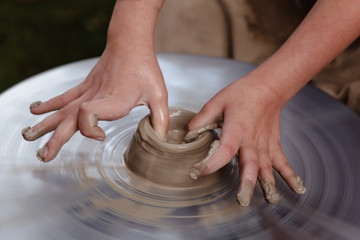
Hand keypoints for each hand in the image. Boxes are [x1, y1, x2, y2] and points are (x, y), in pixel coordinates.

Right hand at [22, 45, 168, 161]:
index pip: (89, 114)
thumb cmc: (145, 68)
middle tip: (45, 155)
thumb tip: (161, 140)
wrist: (129, 43)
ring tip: (30, 137)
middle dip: (56, 138)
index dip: (88, 128)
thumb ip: (160, 118)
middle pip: (70, 119)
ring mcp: (88, 91)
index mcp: (114, 100)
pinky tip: (36, 111)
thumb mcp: (158, 94)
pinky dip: (49, 105)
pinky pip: (64, 98)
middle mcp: (96, 97)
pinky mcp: (85, 87)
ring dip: (46, 125)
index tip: (100, 135)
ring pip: (63, 110)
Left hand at [187, 77, 305, 205]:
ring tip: (271, 200)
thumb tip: (188, 134)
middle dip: (246, 183)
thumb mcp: (217, 102)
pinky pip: (282, 162)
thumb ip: (202, 119)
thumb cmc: (243, 93)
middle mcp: (252, 140)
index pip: (225, 150)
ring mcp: (265, 144)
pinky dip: (290, 175)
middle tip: (242, 200)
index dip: (212, 163)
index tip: (198, 172)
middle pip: (250, 164)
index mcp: (236, 129)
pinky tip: (296, 189)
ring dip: (268, 184)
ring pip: (267, 167)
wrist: (268, 87)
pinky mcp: (273, 145)